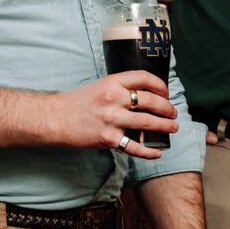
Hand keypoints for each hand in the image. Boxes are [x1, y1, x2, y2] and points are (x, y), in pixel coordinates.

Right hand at [49, 72, 175, 159]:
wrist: (56, 118)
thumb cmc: (78, 102)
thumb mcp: (100, 86)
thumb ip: (119, 88)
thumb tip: (144, 95)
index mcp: (112, 82)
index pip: (143, 77)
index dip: (160, 84)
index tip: (166, 92)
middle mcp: (113, 98)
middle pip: (150, 101)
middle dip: (167, 108)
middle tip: (173, 112)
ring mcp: (112, 119)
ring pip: (147, 122)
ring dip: (164, 126)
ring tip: (173, 127)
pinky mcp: (108, 138)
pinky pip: (134, 146)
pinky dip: (149, 151)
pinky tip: (158, 151)